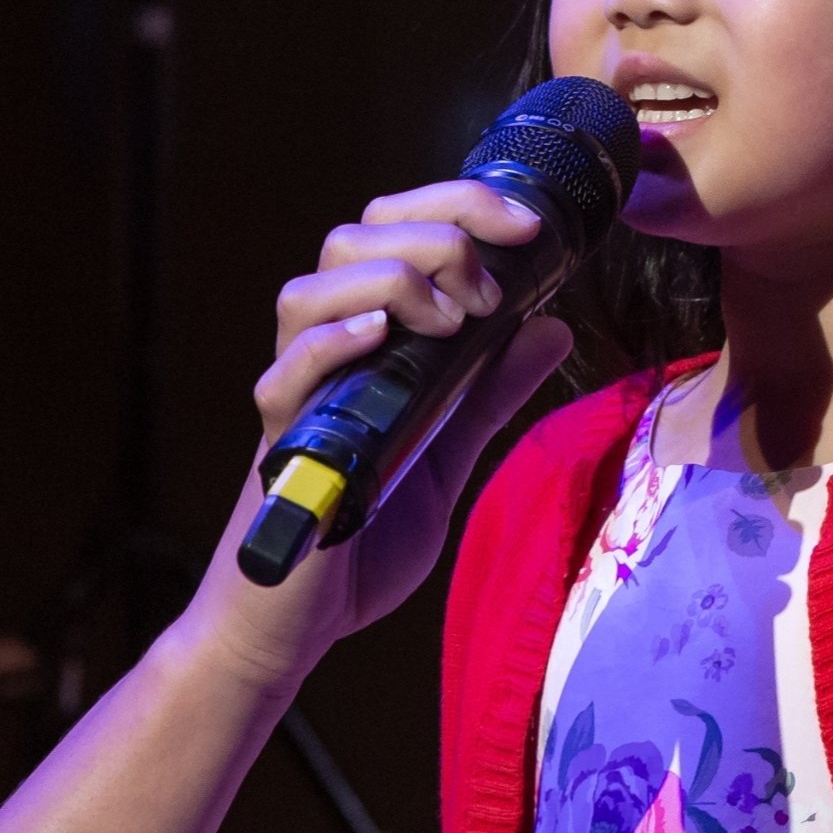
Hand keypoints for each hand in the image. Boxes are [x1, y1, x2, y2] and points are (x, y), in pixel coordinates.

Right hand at [178, 180, 573, 690]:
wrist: (295, 626)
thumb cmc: (359, 542)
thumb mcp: (449, 455)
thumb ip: (489, 392)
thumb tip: (553, 328)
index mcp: (364, 343)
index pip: (389, 232)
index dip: (456, 206)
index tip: (527, 225)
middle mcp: (321, 355)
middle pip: (349, 240)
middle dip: (436, 232)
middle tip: (494, 282)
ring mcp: (297, 397)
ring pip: (308, 291)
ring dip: (389, 280)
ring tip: (450, 315)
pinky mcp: (279, 447)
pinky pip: (287, 376)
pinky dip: (332, 344)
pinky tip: (381, 335)